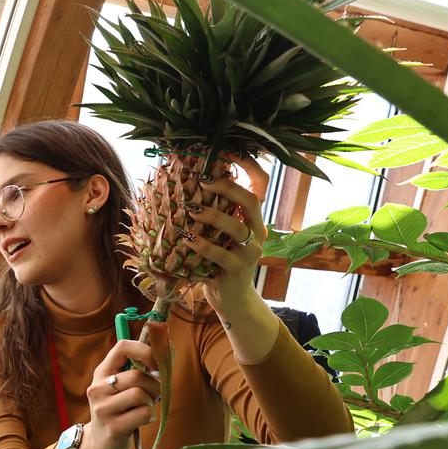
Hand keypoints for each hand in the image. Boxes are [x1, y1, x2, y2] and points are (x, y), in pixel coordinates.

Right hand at [77, 339, 160, 448]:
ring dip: (151, 401)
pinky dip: (150, 416)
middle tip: (153, 395)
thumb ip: (135, 370)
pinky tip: (142, 420)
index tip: (155, 364)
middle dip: (154, 385)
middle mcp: (98, 388)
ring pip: (140, 394)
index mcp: (101, 373)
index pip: (122, 347)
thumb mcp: (118, 387)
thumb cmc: (117, 410)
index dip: (145, 351)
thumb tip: (165, 355)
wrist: (98, 443)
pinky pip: (144, 413)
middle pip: (137, 376)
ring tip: (145, 407)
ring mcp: (103, 409)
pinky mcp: (114, 427)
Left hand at [183, 155, 268, 319]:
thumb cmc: (220, 260)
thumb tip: (187, 182)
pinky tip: (188, 239)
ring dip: (213, 216)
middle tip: (204, 180)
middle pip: (252, 201)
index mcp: (253, 218)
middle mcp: (257, 231)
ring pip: (237, 227)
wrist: (232, 298)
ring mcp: (250, 252)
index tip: (227, 150)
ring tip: (191, 209)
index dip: (248, 165)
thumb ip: (214, 212)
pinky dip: (203, 246)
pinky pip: (221, 255)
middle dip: (227, 188)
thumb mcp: (220, 233)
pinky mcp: (237, 270)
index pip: (260, 184)